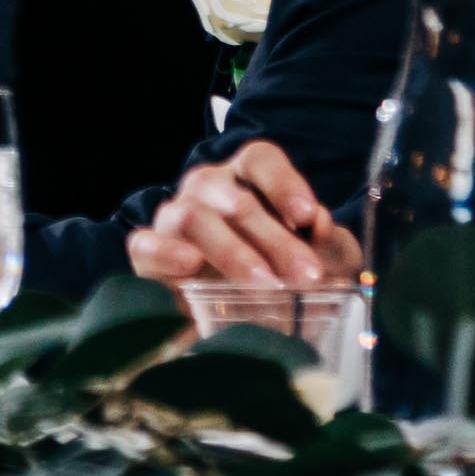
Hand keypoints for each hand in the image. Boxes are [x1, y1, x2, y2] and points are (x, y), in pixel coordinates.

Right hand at [127, 140, 360, 286]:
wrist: (232, 315)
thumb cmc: (283, 276)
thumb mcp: (321, 262)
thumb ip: (330, 244)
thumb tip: (320, 225)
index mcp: (247, 179)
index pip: (260, 160)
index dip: (284, 183)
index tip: (306, 216)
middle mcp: (207, 188)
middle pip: (235, 199)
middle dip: (275, 239)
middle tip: (307, 275)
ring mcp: (173, 217)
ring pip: (193, 217)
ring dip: (231, 250)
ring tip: (263, 283)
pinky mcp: (147, 252)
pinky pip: (145, 244)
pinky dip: (165, 252)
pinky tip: (189, 263)